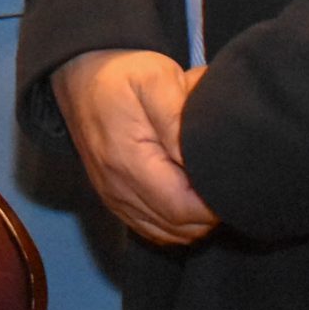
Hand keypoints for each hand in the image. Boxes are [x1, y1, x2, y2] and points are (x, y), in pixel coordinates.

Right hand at [52, 49, 219, 246]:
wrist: (80, 77)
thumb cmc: (123, 75)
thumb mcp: (157, 79)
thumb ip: (180, 118)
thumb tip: (203, 155)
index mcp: (129, 163)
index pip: (184, 209)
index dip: (214, 201)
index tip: (228, 175)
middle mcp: (119, 190)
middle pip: (181, 228)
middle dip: (211, 211)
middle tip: (222, 176)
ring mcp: (115, 200)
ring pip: (171, 234)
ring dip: (196, 218)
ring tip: (206, 183)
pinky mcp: (115, 201)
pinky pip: (154, 230)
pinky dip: (177, 222)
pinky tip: (187, 194)